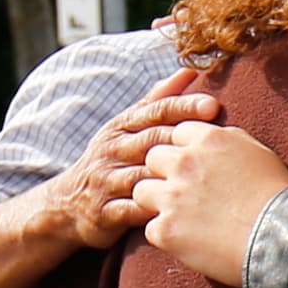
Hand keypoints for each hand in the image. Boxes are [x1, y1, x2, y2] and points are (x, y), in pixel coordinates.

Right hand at [38, 86, 220, 247]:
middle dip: (184, 139)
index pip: (154, 112)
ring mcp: (108, 181)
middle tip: (218, 140)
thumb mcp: (128, 127)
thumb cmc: (112, 160)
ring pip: (144, 176)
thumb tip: (190, 71)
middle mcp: (114, 150)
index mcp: (122, 127)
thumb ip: (159, 101)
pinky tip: (184, 215)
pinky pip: (132, 211)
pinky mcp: (106, 212)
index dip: (183, 107)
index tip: (212, 105)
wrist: (68, 203)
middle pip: (152, 141)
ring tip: (210, 179)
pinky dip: (155, 212)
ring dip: (173, 177)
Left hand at [130, 122, 287, 287]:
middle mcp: (184, 163)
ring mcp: (171, 197)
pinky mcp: (166, 230)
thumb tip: (216, 137)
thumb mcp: (259, 154)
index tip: (197, 169)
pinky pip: (151, 229)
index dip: (186, 151)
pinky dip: (168, 237)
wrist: (284, 241)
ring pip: (142, 191)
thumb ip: (229, 140)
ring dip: (157, 203)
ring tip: (182, 219)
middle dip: (165, 174)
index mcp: (207, 140)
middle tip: (186, 194)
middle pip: (153, 158)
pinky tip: (190, 243)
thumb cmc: (279, 198)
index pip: (177, 134)